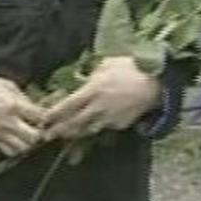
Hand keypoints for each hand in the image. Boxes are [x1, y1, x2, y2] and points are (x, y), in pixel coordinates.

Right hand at [0, 73, 46, 156]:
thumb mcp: (7, 84)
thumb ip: (23, 97)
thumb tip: (34, 107)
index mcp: (13, 105)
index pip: (39, 117)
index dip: (44, 116)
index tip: (42, 114)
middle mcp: (8, 121)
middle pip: (34, 137)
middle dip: (39, 132)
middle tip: (36, 126)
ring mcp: (0, 132)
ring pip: (23, 148)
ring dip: (28, 142)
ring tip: (27, 133)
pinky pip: (9, 152)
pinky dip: (16, 148)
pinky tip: (16, 139)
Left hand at [42, 56, 160, 141]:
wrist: (157, 81)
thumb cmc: (131, 67)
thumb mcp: (106, 64)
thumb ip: (92, 75)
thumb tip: (84, 80)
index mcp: (93, 90)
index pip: (68, 105)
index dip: (54, 114)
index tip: (43, 120)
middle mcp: (99, 107)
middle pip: (75, 123)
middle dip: (60, 130)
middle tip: (47, 136)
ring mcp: (111, 118)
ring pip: (88, 129)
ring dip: (76, 133)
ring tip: (66, 135)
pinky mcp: (122, 124)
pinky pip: (105, 127)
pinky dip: (97, 128)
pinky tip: (92, 128)